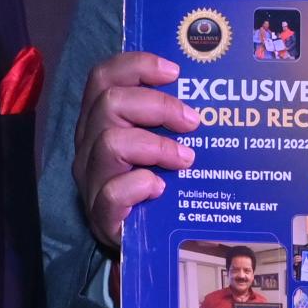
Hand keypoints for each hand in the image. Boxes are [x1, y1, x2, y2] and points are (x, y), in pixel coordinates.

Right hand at [73, 52, 195, 251]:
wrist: (142, 242)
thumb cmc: (157, 182)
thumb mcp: (160, 141)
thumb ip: (170, 118)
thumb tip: (217, 92)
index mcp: (101, 119)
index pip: (103, 77)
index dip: (137, 65)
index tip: (175, 72)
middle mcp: (89, 143)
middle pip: (109, 102)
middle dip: (157, 105)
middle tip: (192, 121)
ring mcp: (91, 179)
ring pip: (109, 143)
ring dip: (156, 146)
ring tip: (185, 159)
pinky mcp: (100, 215)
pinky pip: (112, 192)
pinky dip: (140, 186)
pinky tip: (160, 189)